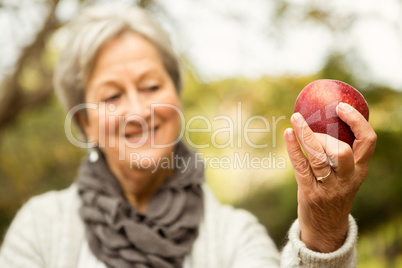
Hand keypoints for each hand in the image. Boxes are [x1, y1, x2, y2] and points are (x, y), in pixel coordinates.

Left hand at [284, 102, 376, 252]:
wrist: (326, 229)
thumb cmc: (333, 194)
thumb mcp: (345, 176)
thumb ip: (341, 155)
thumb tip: (324, 121)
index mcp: (360, 170)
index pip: (368, 141)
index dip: (357, 121)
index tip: (341, 106)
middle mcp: (348, 179)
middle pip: (342, 151)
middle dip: (325, 135)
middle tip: (309, 127)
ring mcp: (329, 188)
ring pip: (319, 158)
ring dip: (306, 136)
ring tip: (296, 120)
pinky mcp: (310, 193)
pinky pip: (301, 166)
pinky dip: (294, 148)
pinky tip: (288, 134)